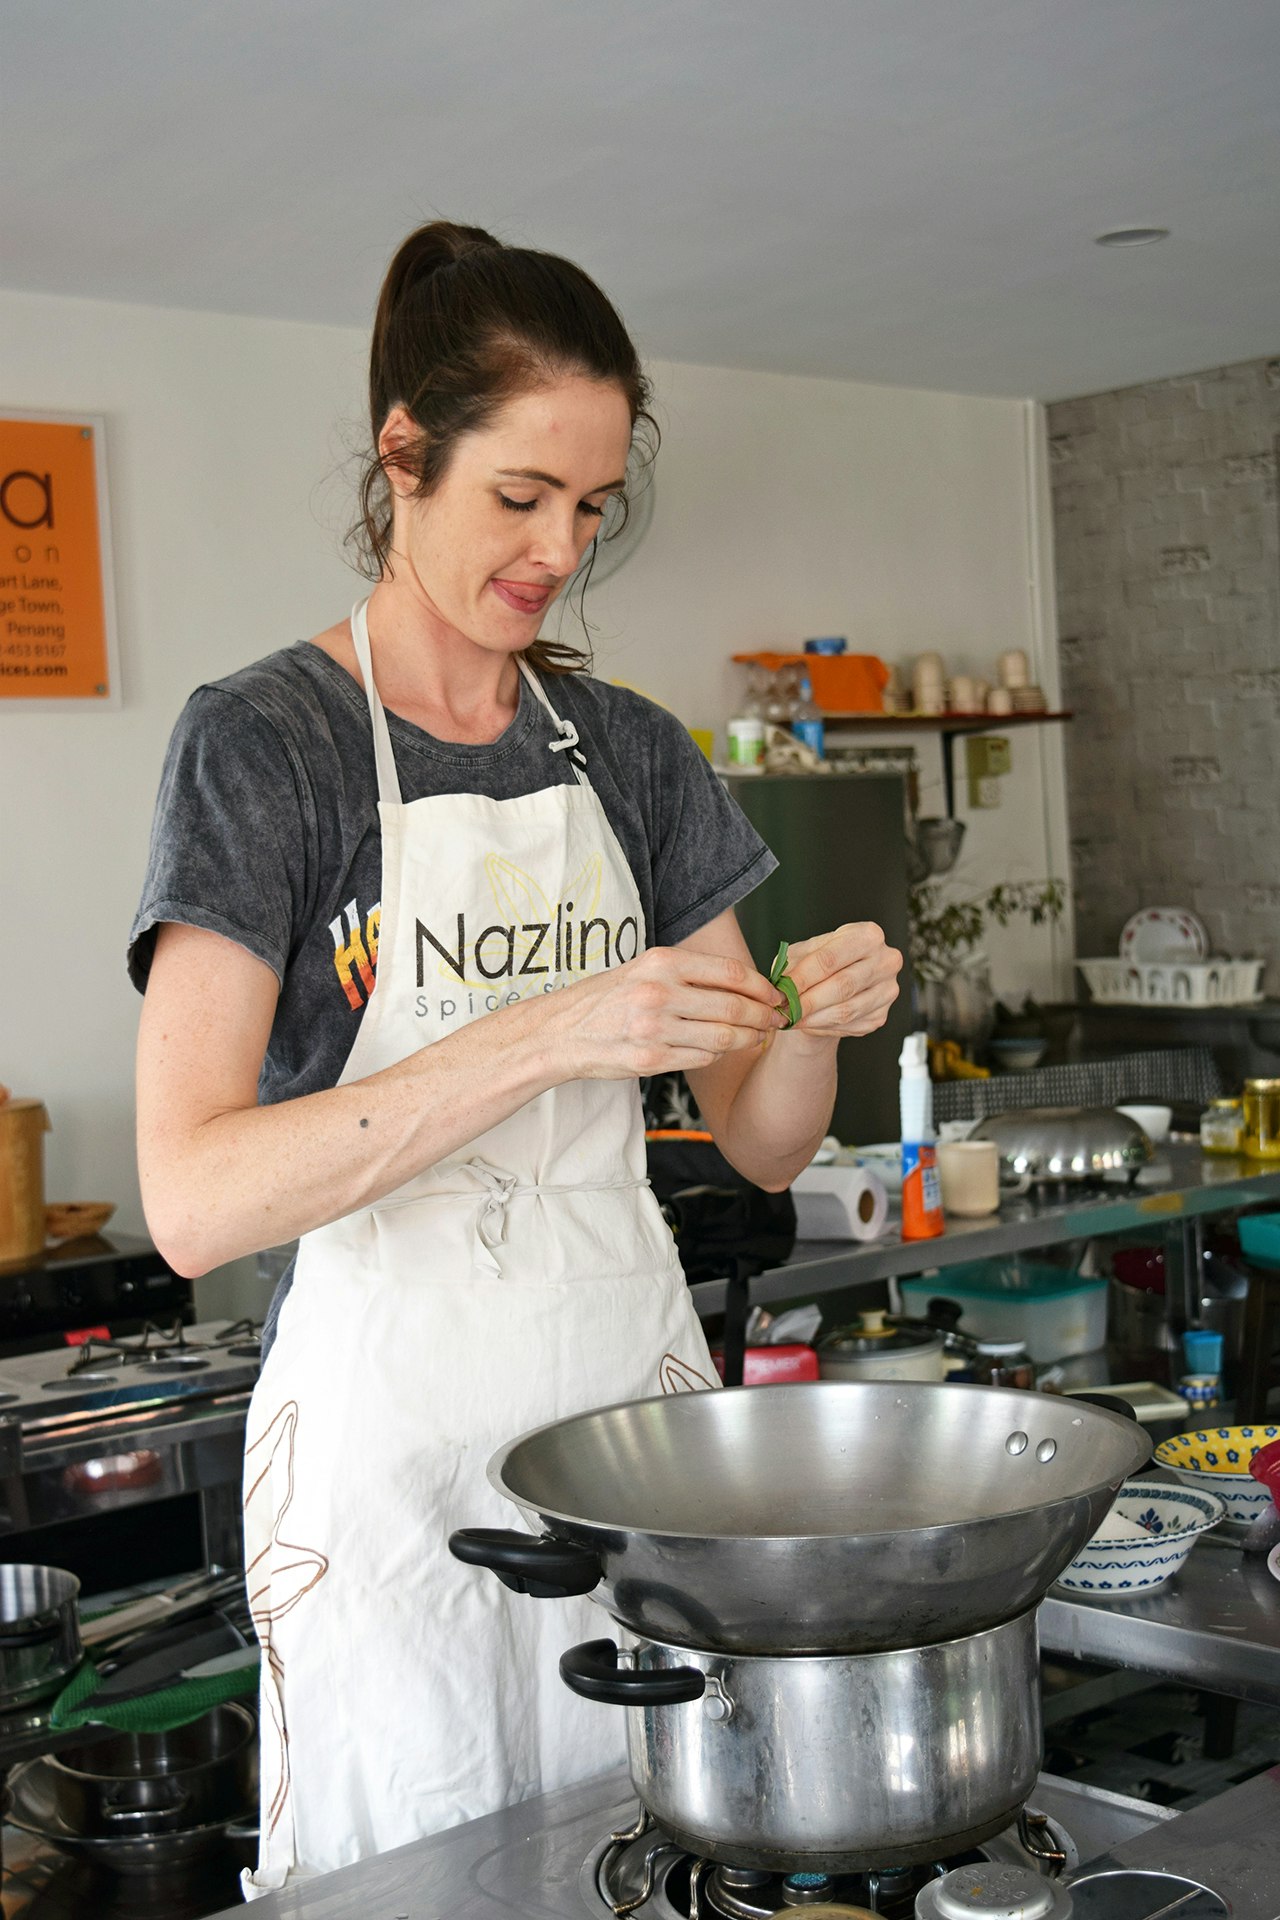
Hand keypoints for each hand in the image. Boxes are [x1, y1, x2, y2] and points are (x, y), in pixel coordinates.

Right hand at [551, 946, 786, 1079]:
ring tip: (757, 1037)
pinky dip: (718, 1056)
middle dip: (763, 1015)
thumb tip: (743, 982)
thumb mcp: (644, 969)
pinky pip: (701, 1059)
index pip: (730, 972)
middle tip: (776, 1019)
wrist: (562, 1032)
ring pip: (723, 1038)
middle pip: (733, 1006)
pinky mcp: (650, 1061)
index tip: (776, 994)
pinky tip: (720, 1051)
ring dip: (748, 1039)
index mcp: (661, 962)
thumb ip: (688, 973)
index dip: (762, 985)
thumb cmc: (608, 999)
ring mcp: (654, 1029)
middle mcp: (659, 993)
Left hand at [783, 923, 902, 1038]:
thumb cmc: (819, 962)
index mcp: (867, 936)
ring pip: (846, 1010)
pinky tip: (808, 1023)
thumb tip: (779, 988)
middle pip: (842, 986)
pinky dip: (823, 1027)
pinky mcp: (881, 1016)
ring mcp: (887, 990)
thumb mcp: (803, 954)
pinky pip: (849, 1025)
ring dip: (813, 1018)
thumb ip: (792, 966)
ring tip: (790, 1019)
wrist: (836, 983)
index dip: (802, 978)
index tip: (780, 993)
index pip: (830, 959)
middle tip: (783, 1011)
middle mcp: (886, 961)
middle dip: (807, 1001)